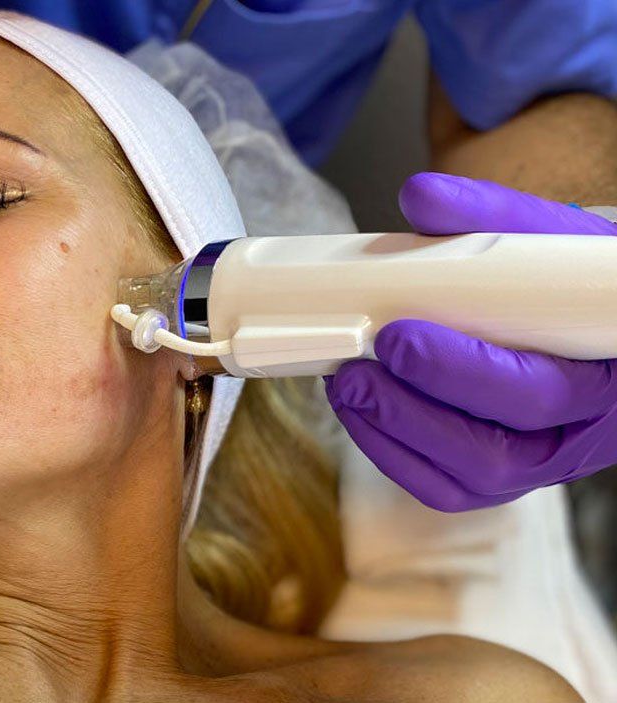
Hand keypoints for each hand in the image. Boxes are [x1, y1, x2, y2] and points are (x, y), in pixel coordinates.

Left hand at [323, 172, 616, 510]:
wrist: (588, 317)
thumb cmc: (574, 282)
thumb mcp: (550, 239)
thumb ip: (489, 216)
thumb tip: (420, 195)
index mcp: (605, 373)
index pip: (539, 393)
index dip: (464, 371)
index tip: (400, 334)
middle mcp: (578, 433)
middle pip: (496, 449)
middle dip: (412, 408)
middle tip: (357, 368)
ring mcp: (540, 462)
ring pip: (468, 478)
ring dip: (393, 433)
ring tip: (347, 385)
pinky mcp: (501, 474)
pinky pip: (445, 488)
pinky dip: (393, 454)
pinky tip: (361, 412)